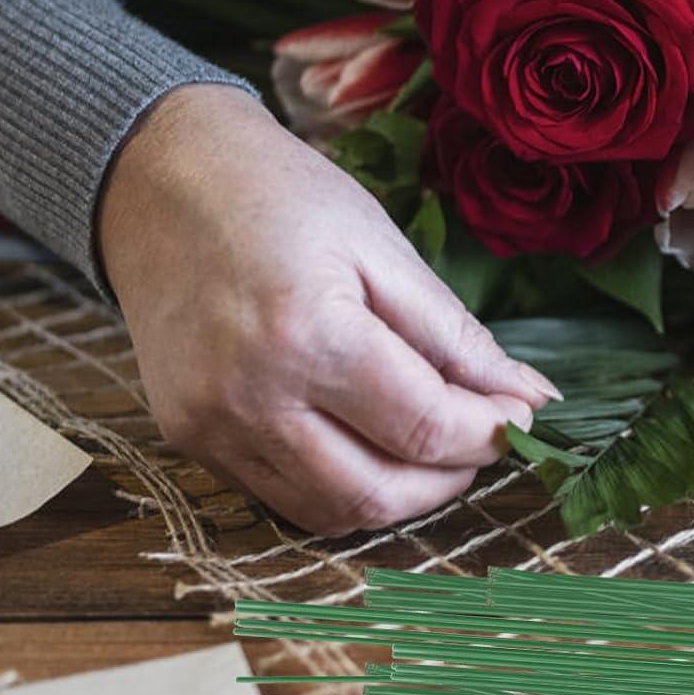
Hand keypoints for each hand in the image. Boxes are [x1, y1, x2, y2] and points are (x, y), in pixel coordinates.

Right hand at [97, 84, 556, 535]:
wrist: (164, 181)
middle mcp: (249, 398)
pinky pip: (280, 496)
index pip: (422, 427)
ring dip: (398, 495)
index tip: (524, 413)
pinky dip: (340, 486)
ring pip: (327, 512)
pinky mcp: (188, 439)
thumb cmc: (282, 196)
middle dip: (451, 478)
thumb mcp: (382, 246)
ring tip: (436, 445)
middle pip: (376, 493)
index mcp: (306, 335)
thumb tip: (529, 396)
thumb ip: (454, 333)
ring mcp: (210, 428)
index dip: (487, 431)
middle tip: (486, 435)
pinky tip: (372, 443)